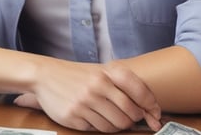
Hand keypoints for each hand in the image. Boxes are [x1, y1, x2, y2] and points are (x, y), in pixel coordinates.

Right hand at [13, 60, 161, 132]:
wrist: (45, 75)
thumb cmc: (78, 75)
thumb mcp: (101, 72)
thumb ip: (124, 87)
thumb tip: (149, 111)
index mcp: (108, 72)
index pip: (140, 91)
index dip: (151, 106)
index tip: (155, 115)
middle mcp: (97, 86)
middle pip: (130, 114)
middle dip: (134, 120)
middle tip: (130, 118)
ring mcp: (85, 102)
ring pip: (115, 125)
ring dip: (117, 125)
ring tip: (109, 116)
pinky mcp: (74, 116)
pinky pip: (97, 129)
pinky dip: (99, 126)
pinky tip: (93, 116)